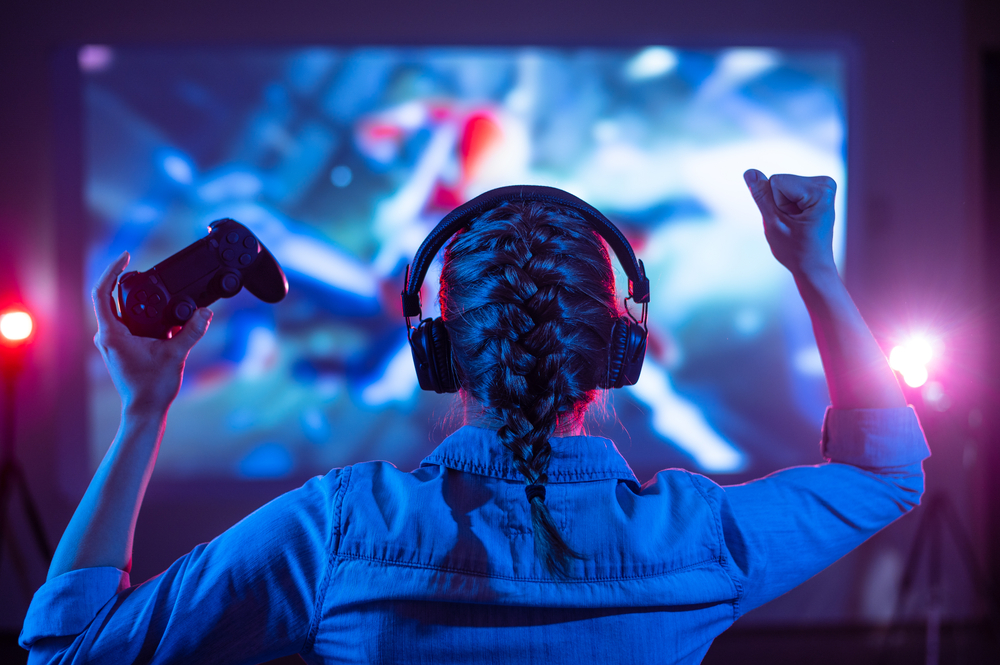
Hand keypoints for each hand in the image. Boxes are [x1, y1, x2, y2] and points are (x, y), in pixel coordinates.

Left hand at [92, 252, 212, 414]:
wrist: (146, 410)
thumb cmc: (152, 387)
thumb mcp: (176, 355)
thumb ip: (191, 331)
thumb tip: (205, 312)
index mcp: (113, 333)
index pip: (102, 292)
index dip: (112, 270)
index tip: (125, 256)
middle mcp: (107, 335)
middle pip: (112, 297)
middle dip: (129, 282)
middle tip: (146, 270)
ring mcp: (112, 342)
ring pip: (120, 310)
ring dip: (139, 299)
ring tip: (157, 291)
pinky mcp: (120, 347)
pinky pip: (127, 322)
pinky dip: (142, 314)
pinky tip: (161, 315)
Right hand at [744, 169, 837, 277]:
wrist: (812, 265)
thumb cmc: (795, 250)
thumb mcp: (773, 223)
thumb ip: (761, 195)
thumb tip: (749, 172)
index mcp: (820, 191)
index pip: (776, 181)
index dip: (777, 205)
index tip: (791, 222)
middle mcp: (825, 183)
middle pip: (779, 181)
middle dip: (780, 204)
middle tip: (793, 224)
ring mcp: (822, 185)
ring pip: (781, 185)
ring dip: (783, 206)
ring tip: (796, 223)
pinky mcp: (816, 189)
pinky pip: (786, 188)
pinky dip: (788, 205)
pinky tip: (799, 219)